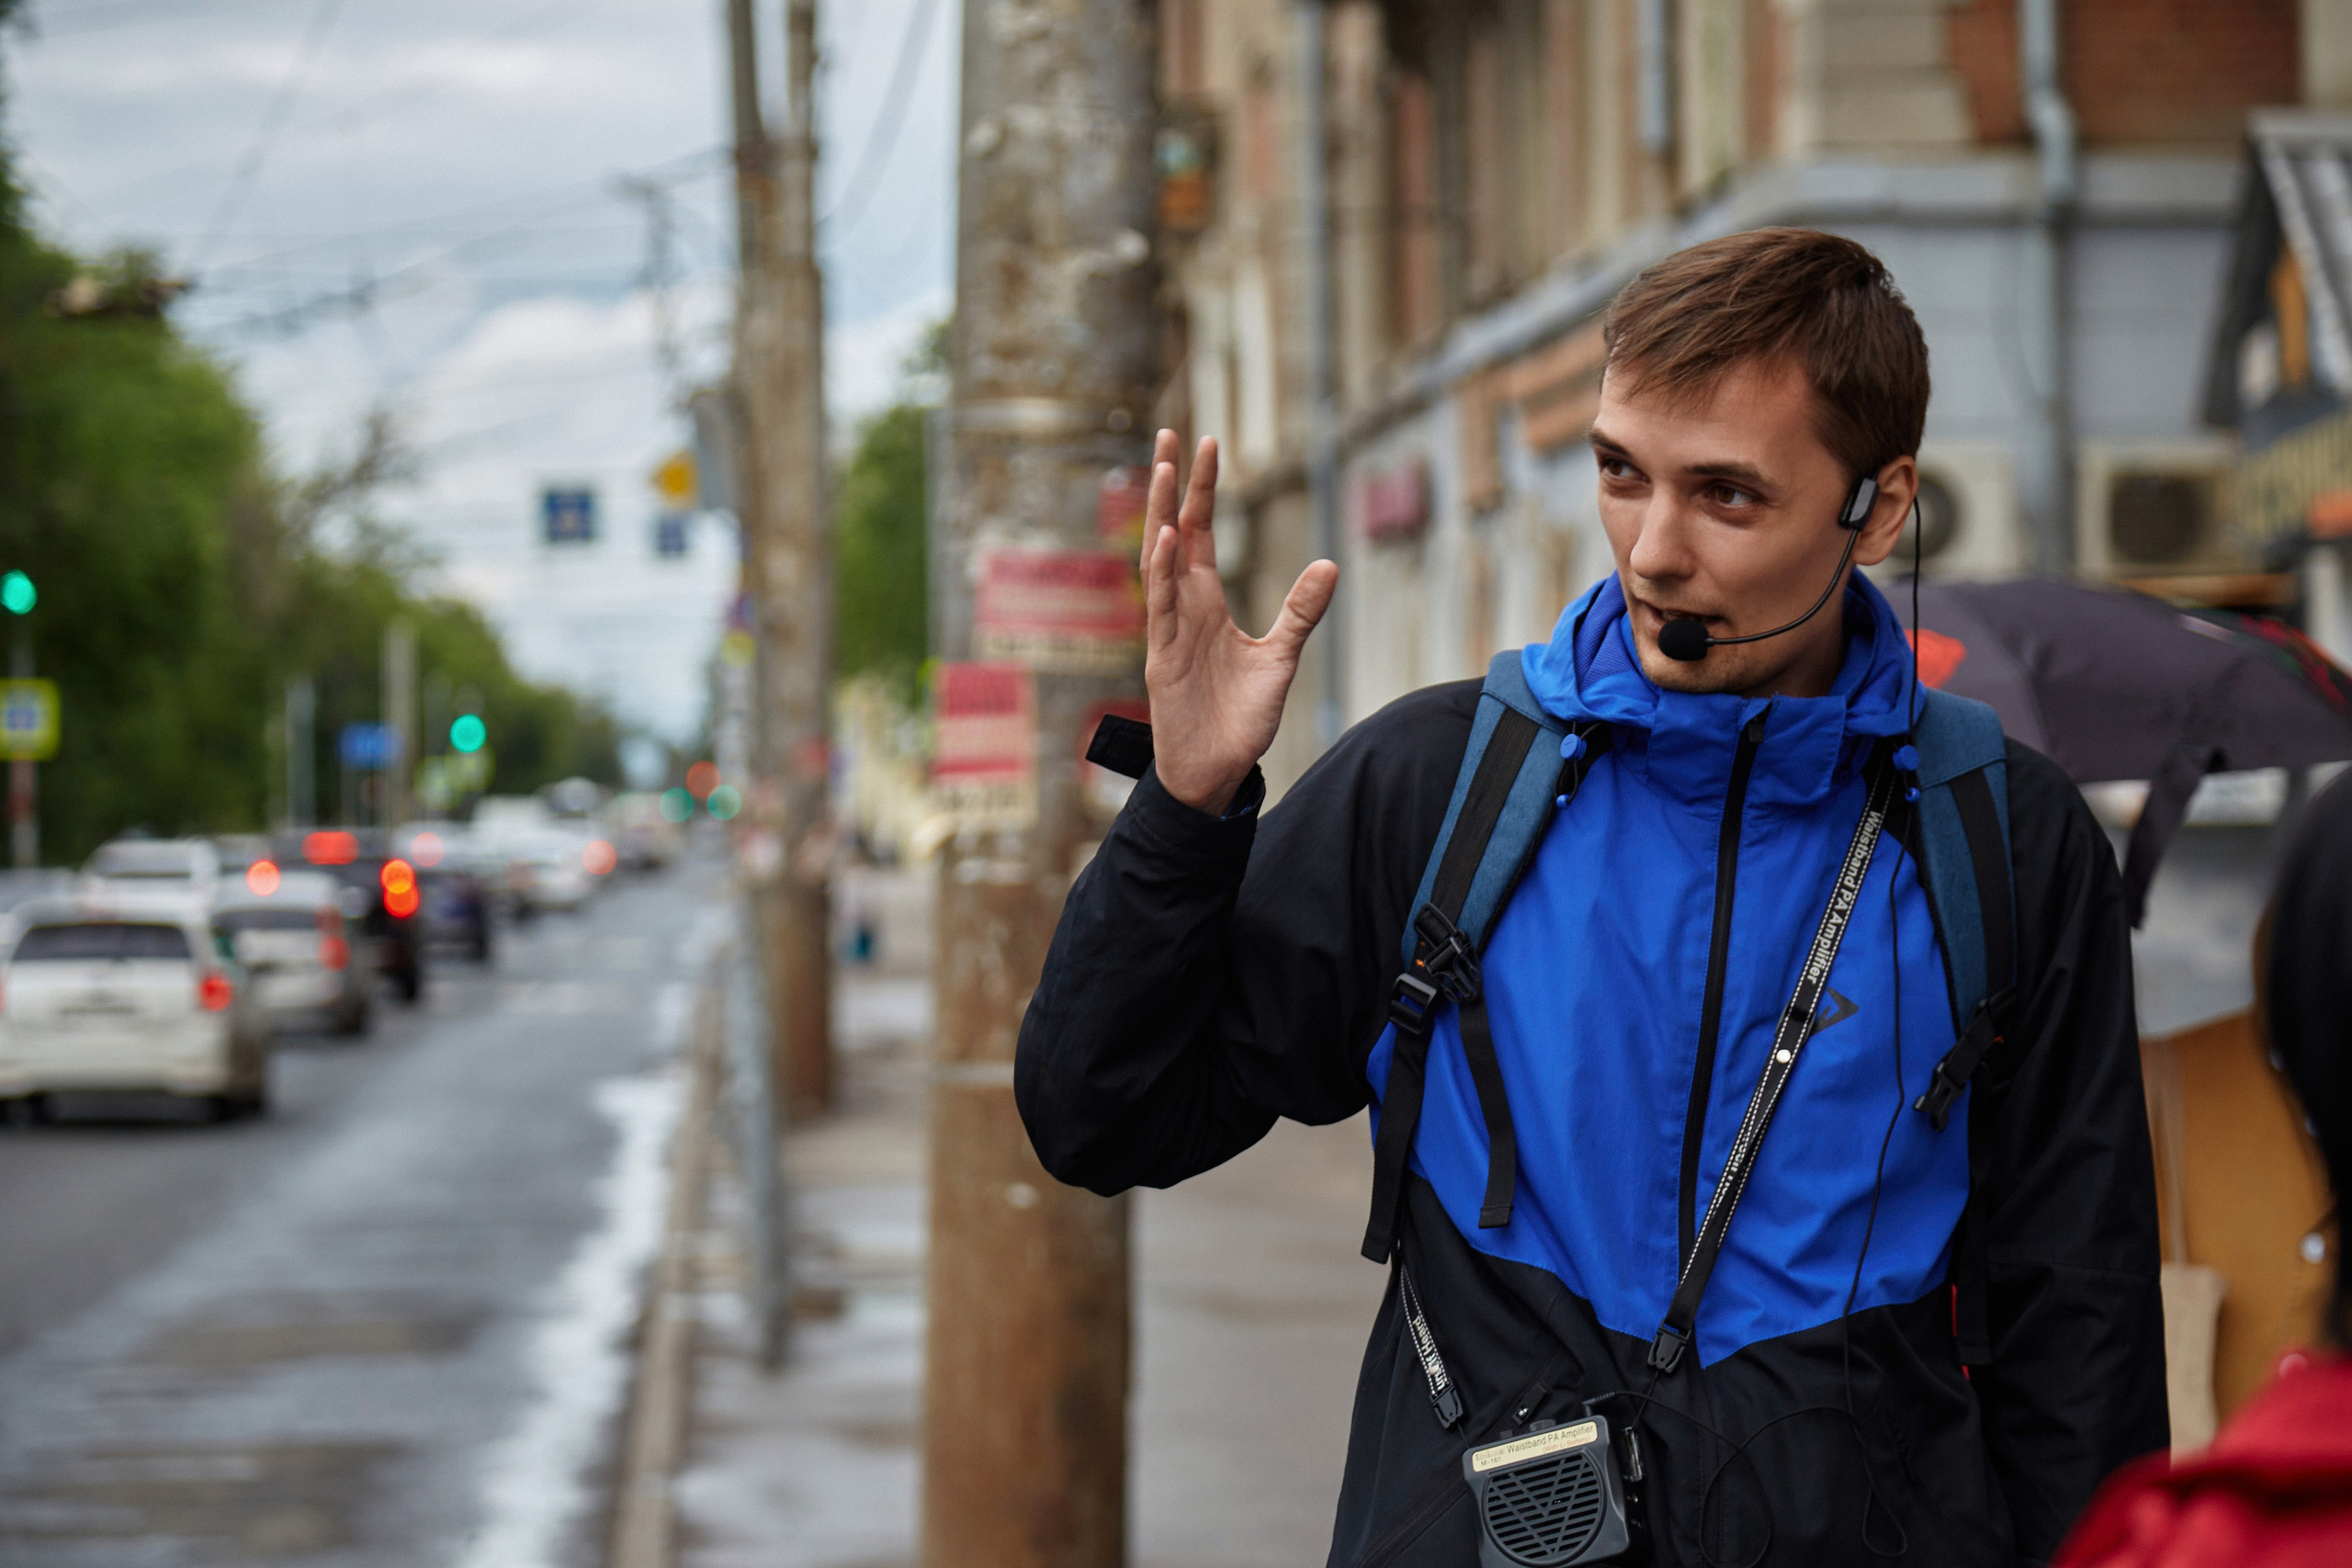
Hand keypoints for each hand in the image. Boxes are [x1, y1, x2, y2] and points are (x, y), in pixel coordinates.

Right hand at [1140, 431, 1338, 813]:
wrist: (1217, 770)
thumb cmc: (1240, 718)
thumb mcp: (1280, 657)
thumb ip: (1300, 611)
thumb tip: (1329, 563)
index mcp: (1205, 602)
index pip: (1200, 532)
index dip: (1202, 489)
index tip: (1206, 443)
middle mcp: (1182, 607)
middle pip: (1173, 531)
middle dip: (1171, 484)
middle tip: (1170, 432)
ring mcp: (1168, 630)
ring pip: (1159, 561)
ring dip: (1160, 513)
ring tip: (1162, 468)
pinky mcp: (1162, 659)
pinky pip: (1159, 609)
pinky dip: (1162, 573)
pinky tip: (1165, 538)